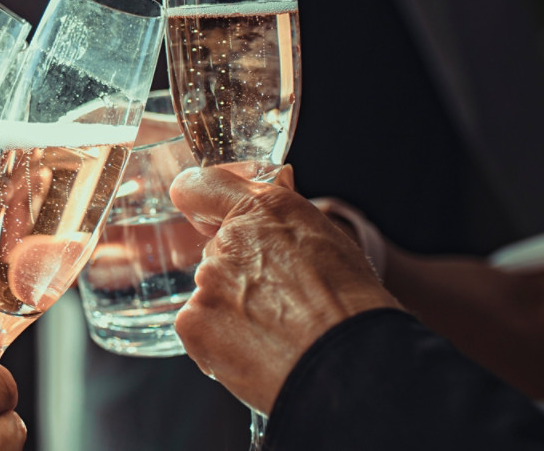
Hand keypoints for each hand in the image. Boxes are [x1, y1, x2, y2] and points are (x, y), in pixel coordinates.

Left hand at [168, 166, 399, 412]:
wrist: (346, 364)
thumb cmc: (351, 306)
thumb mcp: (327, 241)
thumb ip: (285, 215)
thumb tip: (278, 180)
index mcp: (264, 210)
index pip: (200, 186)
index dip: (199, 201)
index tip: (205, 216)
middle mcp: (229, 239)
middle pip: (217, 255)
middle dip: (238, 275)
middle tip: (279, 304)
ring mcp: (207, 282)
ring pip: (210, 295)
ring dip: (231, 312)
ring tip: (276, 335)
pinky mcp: (192, 322)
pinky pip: (199, 329)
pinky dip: (219, 343)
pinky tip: (256, 352)